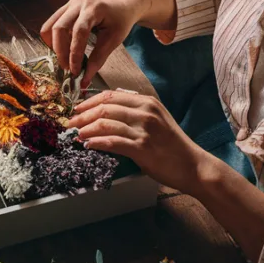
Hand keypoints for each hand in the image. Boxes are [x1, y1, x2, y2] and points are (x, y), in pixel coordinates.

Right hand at [41, 0, 139, 82]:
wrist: (122, 5)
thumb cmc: (121, 21)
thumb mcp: (114, 40)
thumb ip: (98, 59)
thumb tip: (84, 79)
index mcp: (94, 8)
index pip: (79, 32)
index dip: (74, 53)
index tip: (75, 71)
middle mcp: (79, 2)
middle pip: (59, 27)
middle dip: (60, 51)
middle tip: (67, 68)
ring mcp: (70, 3)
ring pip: (51, 25)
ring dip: (54, 46)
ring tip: (64, 59)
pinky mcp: (66, 7)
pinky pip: (52, 23)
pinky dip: (55, 39)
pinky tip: (64, 48)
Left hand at [68, 91, 205, 194]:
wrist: (193, 166)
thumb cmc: (172, 145)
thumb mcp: (156, 119)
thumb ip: (135, 112)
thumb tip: (107, 110)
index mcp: (147, 102)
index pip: (110, 96)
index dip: (89, 102)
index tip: (77, 110)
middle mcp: (145, 112)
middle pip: (104, 108)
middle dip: (83, 116)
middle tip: (70, 123)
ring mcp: (144, 130)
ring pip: (105, 123)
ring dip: (86, 129)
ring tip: (76, 135)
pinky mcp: (142, 148)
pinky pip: (112, 142)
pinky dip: (97, 142)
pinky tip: (89, 145)